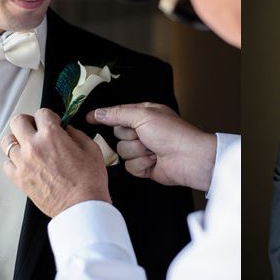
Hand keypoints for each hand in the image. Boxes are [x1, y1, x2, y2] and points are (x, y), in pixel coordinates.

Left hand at [2, 109, 109, 217]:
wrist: (81, 206)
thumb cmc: (89, 181)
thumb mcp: (92, 149)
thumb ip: (76, 134)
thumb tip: (67, 130)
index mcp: (52, 136)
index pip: (42, 113)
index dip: (50, 116)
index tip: (53, 122)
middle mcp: (33, 146)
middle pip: (17, 121)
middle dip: (28, 122)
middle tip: (36, 128)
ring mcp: (22, 163)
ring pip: (7, 142)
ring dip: (18, 141)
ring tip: (28, 146)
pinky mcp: (18, 179)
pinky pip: (6, 164)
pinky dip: (13, 161)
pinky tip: (25, 163)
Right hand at [88, 103, 216, 190]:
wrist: (189, 158)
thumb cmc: (174, 133)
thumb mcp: (144, 116)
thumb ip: (118, 114)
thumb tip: (99, 112)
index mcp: (144, 115)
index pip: (117, 114)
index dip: (104, 116)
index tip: (89, 118)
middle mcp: (143, 131)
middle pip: (117, 135)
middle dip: (130, 137)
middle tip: (145, 136)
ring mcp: (144, 150)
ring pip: (122, 152)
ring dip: (138, 151)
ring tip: (154, 149)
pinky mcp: (145, 167)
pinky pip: (130, 167)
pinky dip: (142, 164)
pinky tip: (154, 161)